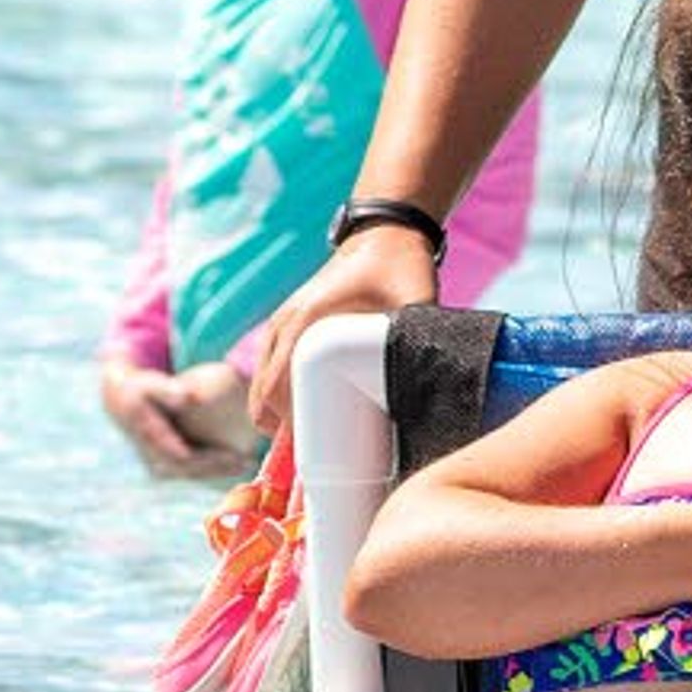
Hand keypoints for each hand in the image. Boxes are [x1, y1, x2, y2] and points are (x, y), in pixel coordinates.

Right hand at [102, 358, 251, 478]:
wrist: (120, 403)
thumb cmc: (143, 388)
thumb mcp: (151, 385)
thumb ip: (169, 392)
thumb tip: (190, 397)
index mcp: (150, 439)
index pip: (184, 457)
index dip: (212, 460)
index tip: (236, 455)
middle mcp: (152, 460)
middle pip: (192, 470)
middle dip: (220, 469)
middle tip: (248, 461)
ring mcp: (158, 467)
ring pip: (193, 474)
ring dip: (219, 472)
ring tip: (247, 463)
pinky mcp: (164, 468)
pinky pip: (192, 471)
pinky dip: (212, 469)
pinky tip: (235, 462)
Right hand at [246, 223, 439, 434]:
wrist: (384, 233)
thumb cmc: (400, 268)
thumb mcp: (415, 306)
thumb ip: (419, 345)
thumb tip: (429, 397)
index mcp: (307, 322)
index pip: (277, 389)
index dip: (288, 428)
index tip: (314, 455)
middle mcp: (285, 324)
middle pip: (263, 397)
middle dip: (281, 433)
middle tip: (316, 458)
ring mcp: (281, 323)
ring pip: (262, 386)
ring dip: (278, 416)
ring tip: (313, 441)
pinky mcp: (287, 324)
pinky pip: (270, 370)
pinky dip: (279, 396)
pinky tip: (308, 412)